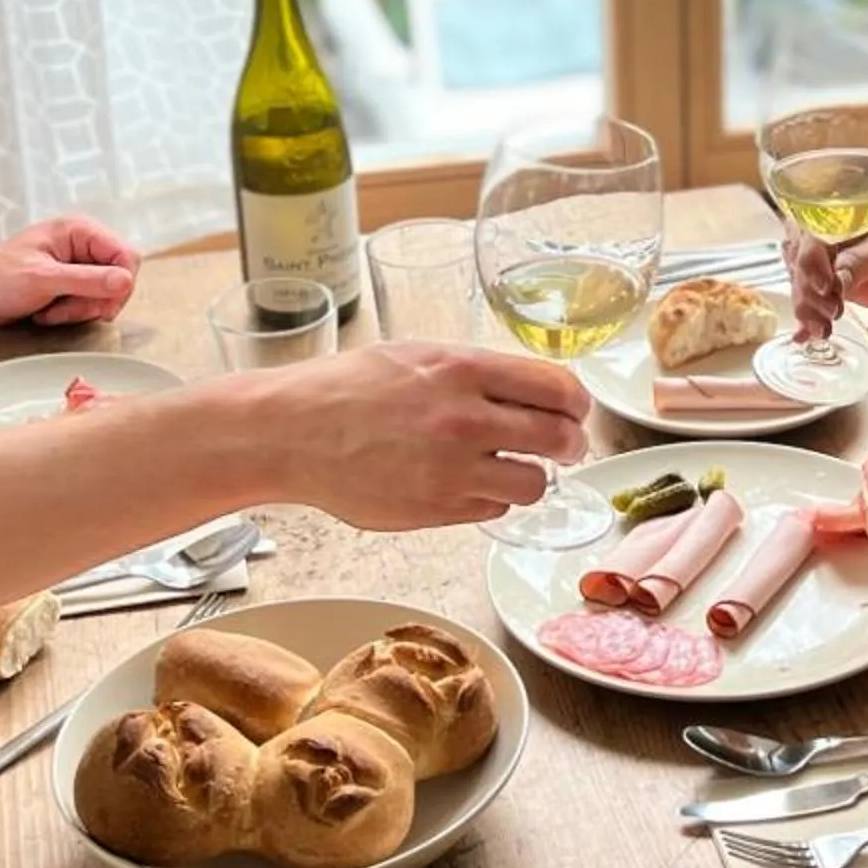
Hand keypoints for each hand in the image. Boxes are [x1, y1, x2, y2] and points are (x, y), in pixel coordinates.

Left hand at [0, 217, 140, 327]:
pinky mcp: (71, 285)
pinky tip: (47, 312)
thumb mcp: (42, 279)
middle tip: (65, 309)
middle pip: (119, 279)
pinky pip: (90, 304)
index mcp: (79, 231)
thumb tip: (125, 281)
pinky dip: (72, 314)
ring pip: (106, 295)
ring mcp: (78, 266)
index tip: (103, 305)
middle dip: (95, 301)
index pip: (127, 256)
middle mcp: (83, 246)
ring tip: (50, 310)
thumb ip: (86, 280)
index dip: (120, 284)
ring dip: (80, 310)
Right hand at [265, 343, 591, 528]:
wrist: (291, 433)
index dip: (576, 403)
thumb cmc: (346, 389)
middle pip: (560, 439)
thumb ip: (476, 373)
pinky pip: (493, 511)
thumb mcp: (418, 356)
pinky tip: (468, 483)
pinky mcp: (436, 511)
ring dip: (531, 477)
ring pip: (533, 485)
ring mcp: (452, 472)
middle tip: (562, 445)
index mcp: (463, 371)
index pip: (559, 388)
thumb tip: (532, 391)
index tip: (574, 409)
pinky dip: (490, 499)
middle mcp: (465, 421)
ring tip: (512, 468)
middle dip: (569, 443)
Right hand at [785, 213, 867, 342]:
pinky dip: (805, 318)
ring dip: (807, 306)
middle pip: (799, 253)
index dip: (811, 253)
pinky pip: (807, 298)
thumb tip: (836, 277)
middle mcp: (828, 227)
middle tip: (831, 311)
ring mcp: (824, 256)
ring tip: (824, 329)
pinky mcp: (825, 283)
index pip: (813, 224)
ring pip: (799, 279)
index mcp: (845, 205)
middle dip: (808, 287)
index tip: (825, 284)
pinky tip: (804, 335)